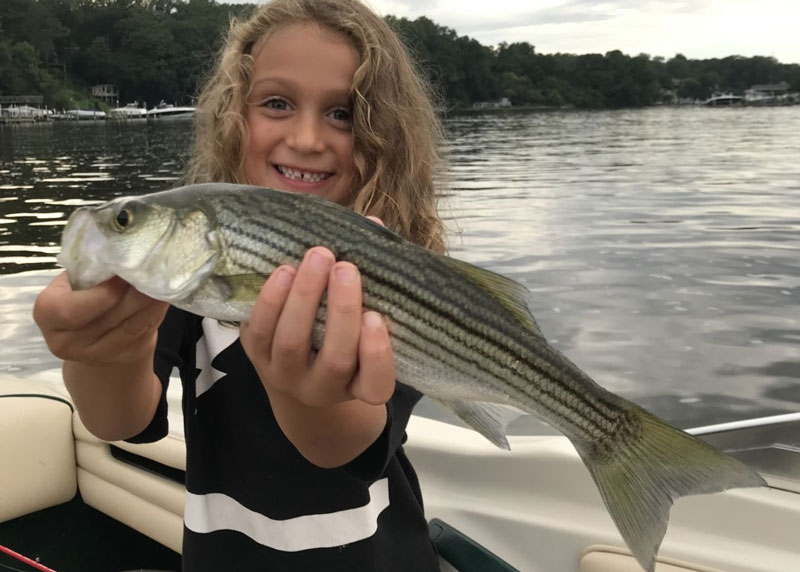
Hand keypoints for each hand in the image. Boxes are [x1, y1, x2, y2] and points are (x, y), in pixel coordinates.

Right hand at [33, 271, 168, 366]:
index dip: (101, 293)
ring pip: (132, 327)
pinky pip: (146, 333)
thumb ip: (92, 271)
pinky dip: (157, 312)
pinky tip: (165, 297)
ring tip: (164, 282)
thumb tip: (123, 254)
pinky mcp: (124, 358)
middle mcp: (67, 342)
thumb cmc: (83, 293)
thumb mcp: (77, 279)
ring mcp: (97, 356)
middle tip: (153, 273)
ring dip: (152, 303)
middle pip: (108, 319)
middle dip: (134, 294)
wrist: (93, 330)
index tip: (123, 276)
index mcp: (48, 315)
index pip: (71, 310)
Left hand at [239, 224, 394, 408]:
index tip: (376, 318)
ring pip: (292, 343)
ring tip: (318, 256)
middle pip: (335, 360)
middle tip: (346, 268)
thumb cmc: (342, 334)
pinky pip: (260, 332)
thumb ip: (375, 280)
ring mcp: (288, 376)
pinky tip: (284, 270)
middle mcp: (325, 388)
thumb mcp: (364, 318)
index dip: (377, 354)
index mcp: (361, 384)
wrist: (298, 370)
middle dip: (341, 312)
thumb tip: (373, 225)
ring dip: (303, 298)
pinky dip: (270, 300)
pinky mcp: (256, 357)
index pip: (376, 384)